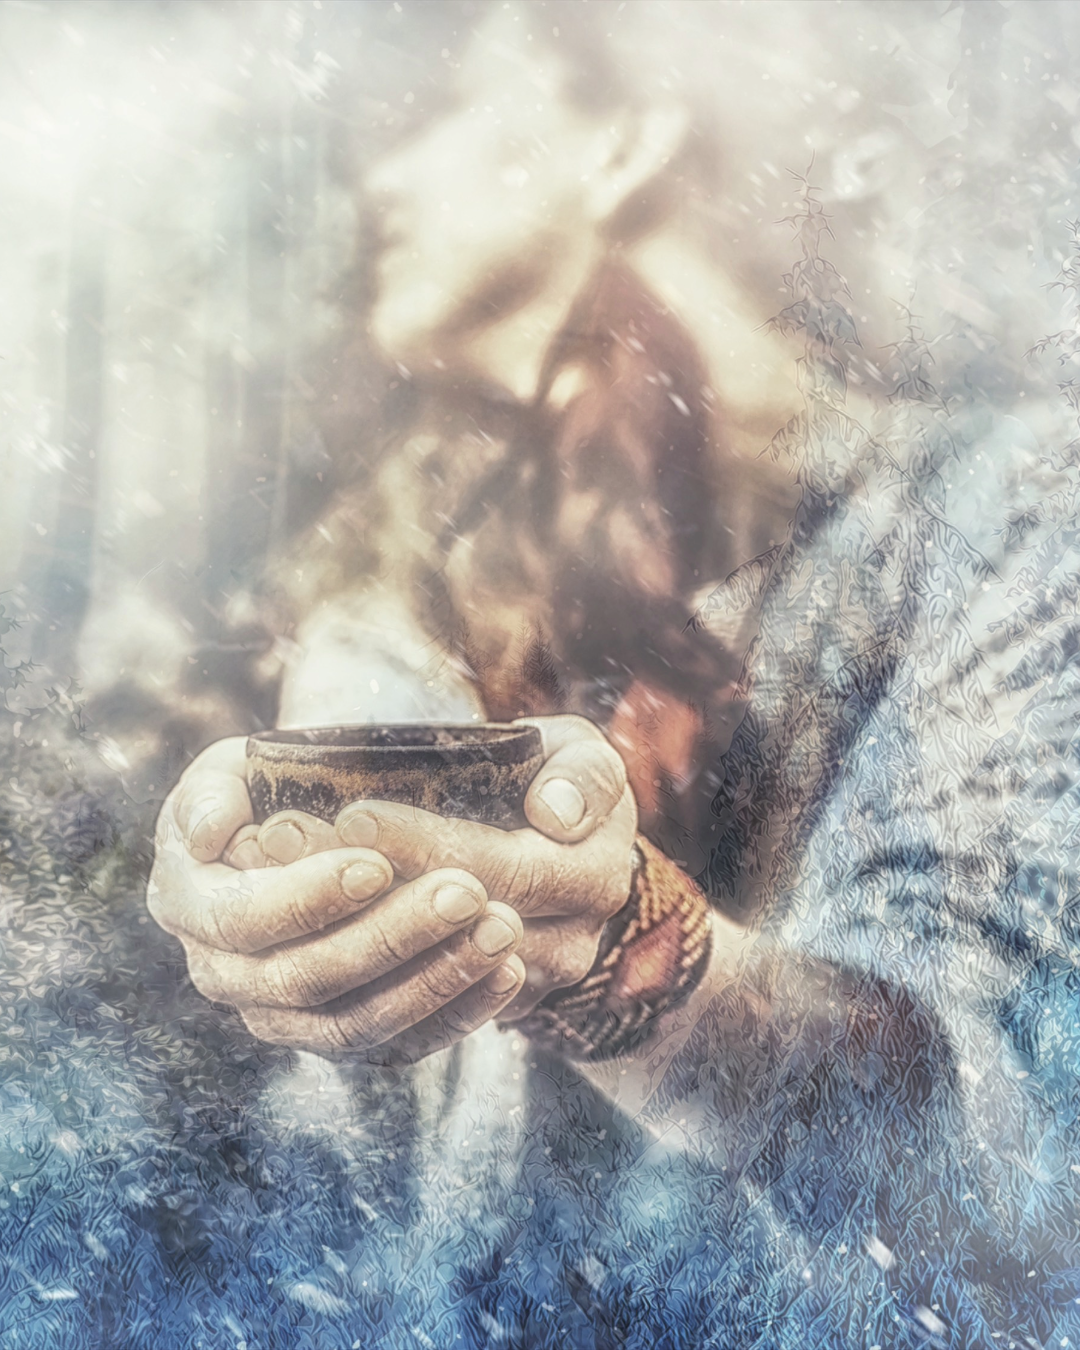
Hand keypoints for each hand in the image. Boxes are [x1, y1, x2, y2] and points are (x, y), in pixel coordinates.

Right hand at [147, 737, 526, 1062]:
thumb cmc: (266, 785)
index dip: (308, 897)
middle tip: (466, 892)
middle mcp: (225, 973)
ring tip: (501, 929)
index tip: (375, 864)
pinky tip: (506, 974)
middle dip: (391, 937)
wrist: (305, 824)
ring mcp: (282, 1018)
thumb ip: (215, 791)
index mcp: (190, 904)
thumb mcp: (232, 768)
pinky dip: (456, 1015)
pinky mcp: (339, 1037)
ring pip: (356, 1024)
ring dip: (435, 981)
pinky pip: (398, 1046)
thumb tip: (206, 833)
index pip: (245, 919)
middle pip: (308, 978)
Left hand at [253, 716, 637, 1021]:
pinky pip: (395, 1019)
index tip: (353, 812)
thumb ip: (582, 773)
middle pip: (447, 929)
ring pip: (412, 981)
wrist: (558, 847)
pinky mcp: (471, 1013)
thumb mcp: (580, 755)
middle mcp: (567, 947)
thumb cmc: (555, 782)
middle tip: (285, 834)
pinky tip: (286, 924)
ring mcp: (519, 988)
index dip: (421, 845)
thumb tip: (555, 812)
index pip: (498, 867)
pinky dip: (335, 974)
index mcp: (594, 877)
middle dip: (361, 886)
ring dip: (330, 929)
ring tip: (270, 868)